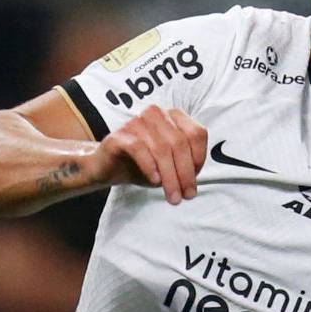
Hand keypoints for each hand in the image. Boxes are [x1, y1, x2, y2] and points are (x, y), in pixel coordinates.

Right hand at [92, 104, 207, 204]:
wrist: (110, 168)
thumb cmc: (145, 165)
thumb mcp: (172, 166)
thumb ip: (187, 167)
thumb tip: (192, 181)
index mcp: (173, 117)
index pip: (196, 134)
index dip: (200, 158)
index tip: (195, 180)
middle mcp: (156, 115)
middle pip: (180, 143)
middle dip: (185, 173)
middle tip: (186, 196)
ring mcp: (136, 122)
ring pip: (161, 148)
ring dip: (170, 176)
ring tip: (173, 196)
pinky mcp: (119, 136)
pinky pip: (139, 148)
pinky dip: (150, 166)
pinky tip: (155, 180)